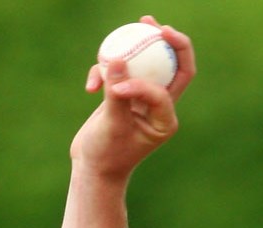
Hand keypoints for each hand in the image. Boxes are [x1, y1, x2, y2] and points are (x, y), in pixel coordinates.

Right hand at [72, 18, 196, 180]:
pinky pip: (120, 73)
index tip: (117, 87)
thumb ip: (116, 94)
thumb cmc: (106, 155)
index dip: (143, 81)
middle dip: (166, 41)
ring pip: (145, 64)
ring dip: (134, 48)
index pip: (166, 88)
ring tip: (130, 28)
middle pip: (173, 66)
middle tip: (152, 23)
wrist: (92, 169)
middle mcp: (159, 107)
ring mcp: (142, 100)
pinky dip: (104, 73)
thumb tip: (116, 58)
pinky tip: (90, 85)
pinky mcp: (124, 96)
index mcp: (166, 119)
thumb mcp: (111, 125)